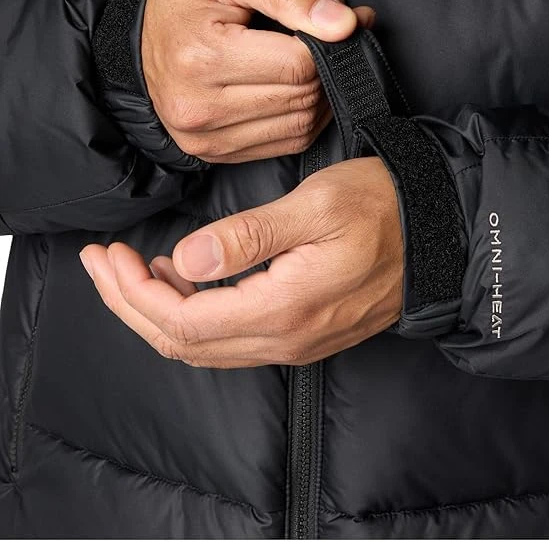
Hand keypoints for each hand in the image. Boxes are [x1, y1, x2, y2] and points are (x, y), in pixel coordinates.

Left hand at [79, 158, 402, 366]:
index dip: (134, 294)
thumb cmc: (383, 207)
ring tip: (130, 268)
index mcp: (285, 308)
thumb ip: (248, 237)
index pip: (183, 321)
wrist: (441, 233)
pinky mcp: (303, 335)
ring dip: (157, 311)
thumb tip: (186, 263)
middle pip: (183, 343)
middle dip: (130, 304)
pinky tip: (183, 279)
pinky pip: (231, 340)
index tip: (111, 256)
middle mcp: (286, 339)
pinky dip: (193, 314)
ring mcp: (296, 343)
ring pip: (203, 346)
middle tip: (102, 263)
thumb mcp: (314, 206)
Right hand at [142, 0, 374, 161]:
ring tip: (313, 57)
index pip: (299, 65)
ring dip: (321, 93)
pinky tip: (298, 87)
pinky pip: (284, 144)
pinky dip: (303, 117)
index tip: (344, 17)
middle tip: (332, 32)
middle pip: (302, 97)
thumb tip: (345, 23)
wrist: (135, 21)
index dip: (334, 40)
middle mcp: (199, 106)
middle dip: (329, 63)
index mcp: (202, 57)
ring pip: (300, 125)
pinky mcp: (211, 151)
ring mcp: (203, 136)